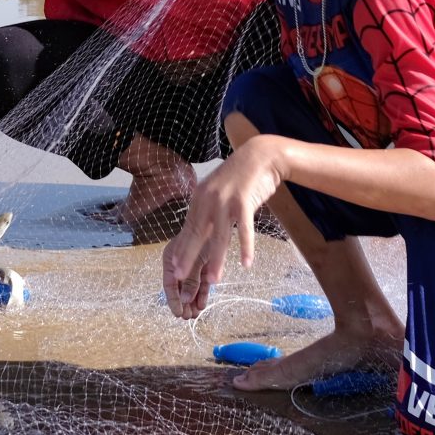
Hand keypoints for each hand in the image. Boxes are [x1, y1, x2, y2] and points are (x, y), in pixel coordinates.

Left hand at [162, 135, 286, 318]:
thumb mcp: (217, 190)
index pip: (188, 228)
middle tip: (181, 277)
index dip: (182, 249)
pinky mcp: (245, 201)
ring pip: (220, 236)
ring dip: (216, 260)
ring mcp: (226, 200)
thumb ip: (208, 208)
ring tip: (213, 280)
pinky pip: (244, 229)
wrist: (260, 155)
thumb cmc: (240, 176)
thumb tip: (199, 230)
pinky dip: (246, 247)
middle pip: (198, 234)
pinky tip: (246, 263)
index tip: (174, 267)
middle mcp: (209, 199)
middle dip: (189, 257)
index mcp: (200, 197)